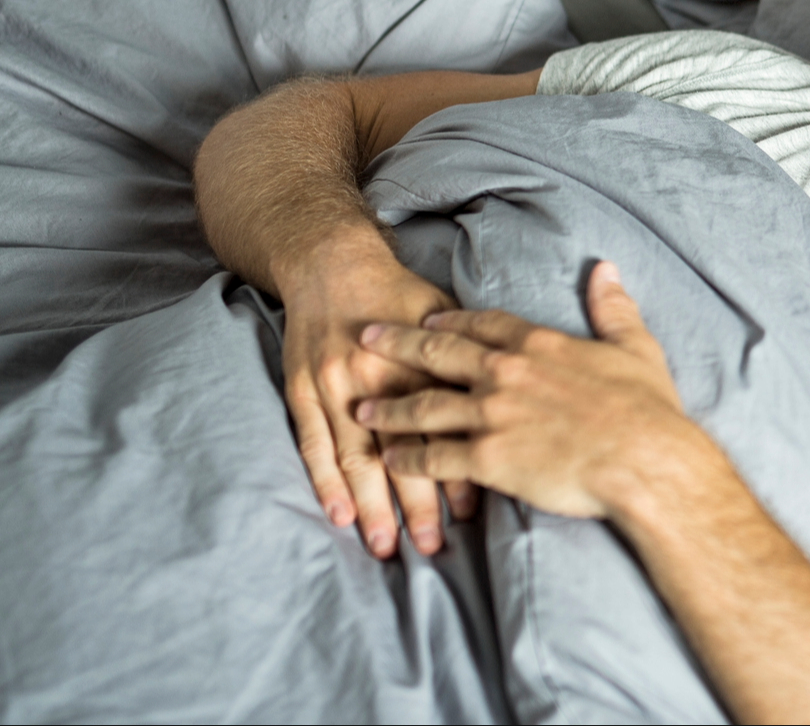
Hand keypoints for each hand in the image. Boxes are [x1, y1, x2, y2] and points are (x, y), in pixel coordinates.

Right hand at [276, 227, 474, 556]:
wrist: (331, 262)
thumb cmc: (399, 293)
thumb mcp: (445, 315)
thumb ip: (470, 359)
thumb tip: (507, 401)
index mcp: (420, 359)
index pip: (444, 427)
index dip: (457, 469)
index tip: (472, 511)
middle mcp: (378, 375)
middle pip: (402, 450)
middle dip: (417, 503)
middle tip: (433, 546)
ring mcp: (335, 385)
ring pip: (358, 455)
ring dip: (373, 505)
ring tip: (387, 545)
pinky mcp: (302, 390)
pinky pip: (313, 443)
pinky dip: (326, 482)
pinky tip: (340, 515)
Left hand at [356, 262, 695, 519]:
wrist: (644, 459)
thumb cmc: (646, 407)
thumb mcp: (636, 346)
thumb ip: (613, 308)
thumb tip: (606, 269)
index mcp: (537, 345)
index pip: (481, 325)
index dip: (449, 322)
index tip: (426, 320)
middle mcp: (505, 374)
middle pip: (437, 355)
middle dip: (396, 346)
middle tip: (365, 339)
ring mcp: (492, 416)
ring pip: (424, 407)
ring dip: (389, 409)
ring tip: (360, 409)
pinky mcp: (488, 459)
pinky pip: (436, 458)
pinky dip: (409, 460)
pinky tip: (390, 461)